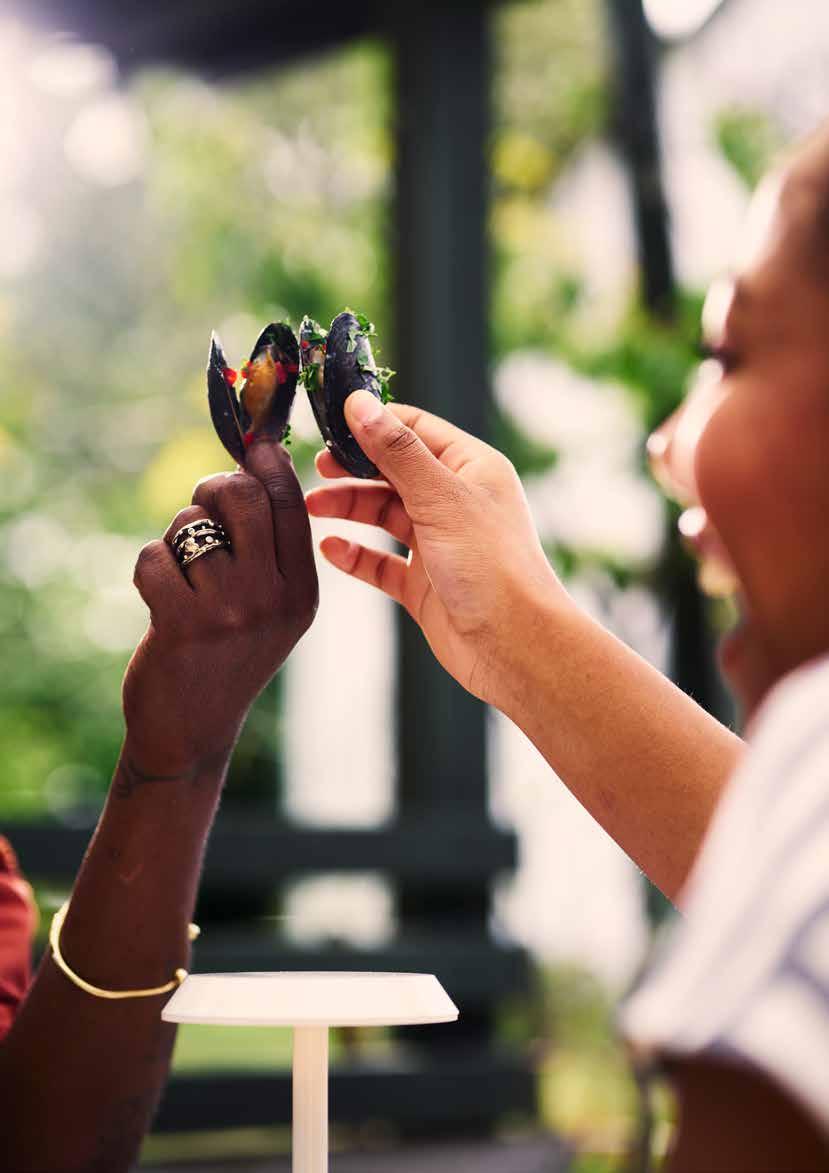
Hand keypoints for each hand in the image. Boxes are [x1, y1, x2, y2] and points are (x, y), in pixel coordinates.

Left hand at [123, 440, 317, 774]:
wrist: (192, 730)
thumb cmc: (226, 655)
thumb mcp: (269, 607)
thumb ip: (269, 546)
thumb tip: (253, 461)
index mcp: (303, 592)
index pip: (289, 504)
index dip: (265, 462)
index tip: (251, 441)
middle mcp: (274, 599)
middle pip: (242, 497)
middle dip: (211, 488)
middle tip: (200, 505)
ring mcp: (231, 612)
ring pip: (192, 526)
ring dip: (175, 539)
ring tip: (181, 574)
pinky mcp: (184, 624)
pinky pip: (153, 557)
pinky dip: (148, 568)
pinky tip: (159, 598)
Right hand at [305, 392, 564, 706]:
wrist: (514, 646)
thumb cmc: (491, 566)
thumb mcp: (441, 498)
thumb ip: (397, 451)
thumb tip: (360, 404)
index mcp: (471, 469)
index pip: (416, 430)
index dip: (375, 424)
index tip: (332, 423)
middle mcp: (456, 502)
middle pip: (394, 472)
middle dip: (354, 468)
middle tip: (317, 468)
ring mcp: (439, 544)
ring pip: (383, 515)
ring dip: (348, 508)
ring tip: (312, 507)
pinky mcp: (423, 584)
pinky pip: (381, 562)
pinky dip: (355, 554)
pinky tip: (330, 548)